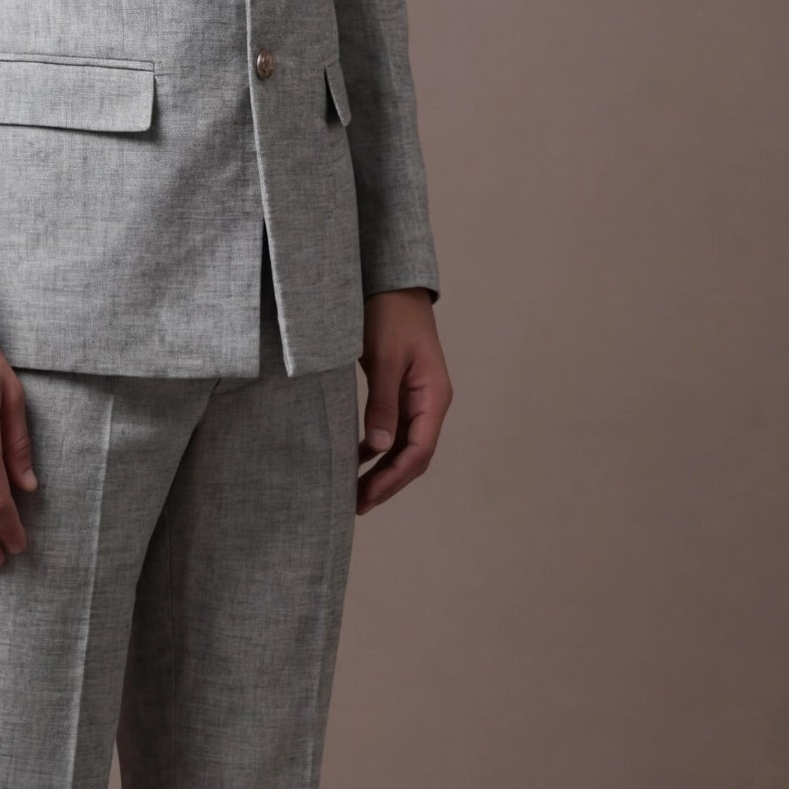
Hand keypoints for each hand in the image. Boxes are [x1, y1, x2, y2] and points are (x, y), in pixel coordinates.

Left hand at [357, 289, 451, 514]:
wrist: (393, 284)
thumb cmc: (389, 315)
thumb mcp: (383, 359)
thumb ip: (382, 404)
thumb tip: (381, 449)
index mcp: (434, 396)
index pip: (419, 451)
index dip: (393, 478)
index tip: (366, 496)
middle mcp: (431, 402)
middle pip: (414, 455)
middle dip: (387, 482)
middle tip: (357, 504)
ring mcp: (418, 398)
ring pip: (404, 446)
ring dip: (382, 469)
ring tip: (355, 491)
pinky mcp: (402, 392)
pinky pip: (394, 430)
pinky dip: (378, 448)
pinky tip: (357, 459)